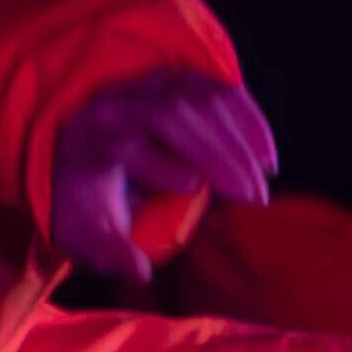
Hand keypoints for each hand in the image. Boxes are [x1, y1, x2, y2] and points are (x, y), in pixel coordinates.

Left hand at [47, 64, 273, 281]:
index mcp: (87, 140)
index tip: (191, 187)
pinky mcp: (177, 80)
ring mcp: (146, 86)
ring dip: (240, 139)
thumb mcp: (86, 236)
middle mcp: (114, 105)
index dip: (156, 162)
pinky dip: (248, 120)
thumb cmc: (89, 204)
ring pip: (200, 99)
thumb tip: (140, 271)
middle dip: (215, 155)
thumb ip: (109, 255)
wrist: (85, 161)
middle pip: (168, 116)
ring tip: (262, 179)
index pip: (121, 141)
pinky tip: (265, 156)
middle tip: (250, 196)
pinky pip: (219, 89)